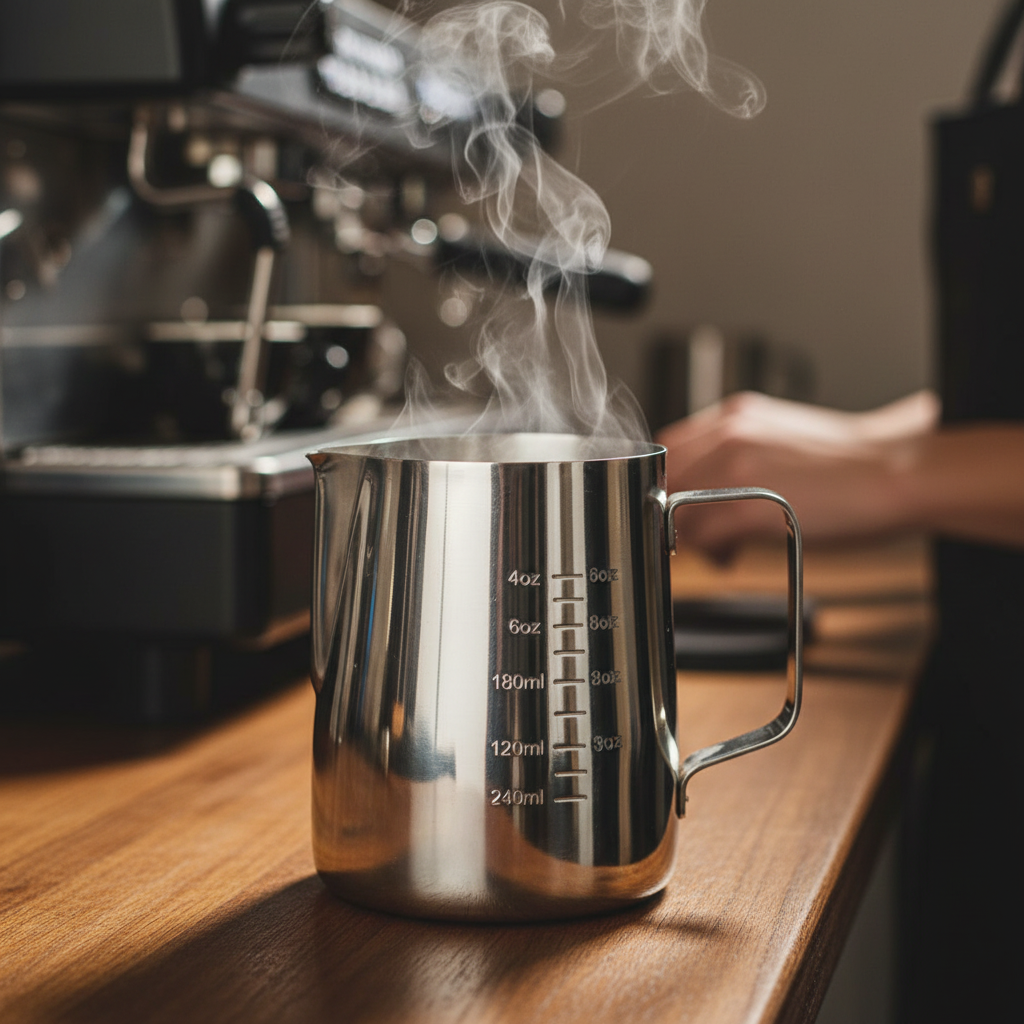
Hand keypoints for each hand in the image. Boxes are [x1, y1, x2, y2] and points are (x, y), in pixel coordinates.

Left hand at [654, 391, 940, 559]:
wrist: (897, 471)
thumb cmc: (847, 465)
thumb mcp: (777, 442)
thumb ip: (734, 455)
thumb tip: (704, 490)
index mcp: (734, 416)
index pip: (670, 450)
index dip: (668, 485)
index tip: (676, 508)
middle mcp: (728, 434)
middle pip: (665, 478)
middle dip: (671, 511)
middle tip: (692, 533)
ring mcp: (735, 467)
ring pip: (674, 508)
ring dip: (689, 535)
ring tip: (721, 547)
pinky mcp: (746, 505)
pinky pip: (699, 535)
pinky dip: (708, 551)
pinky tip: (732, 555)